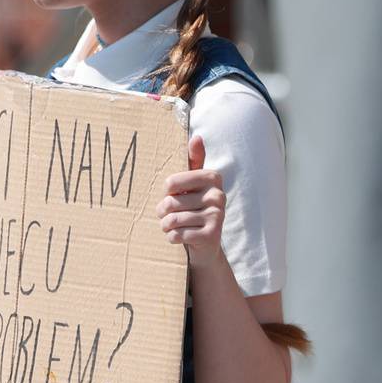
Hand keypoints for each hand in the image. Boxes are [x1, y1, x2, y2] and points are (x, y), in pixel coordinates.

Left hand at [159, 134, 224, 262]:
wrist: (205, 245)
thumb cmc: (193, 209)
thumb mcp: (193, 185)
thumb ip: (194, 161)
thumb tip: (197, 137)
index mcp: (212, 177)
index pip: (170, 182)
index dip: (165, 193)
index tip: (175, 197)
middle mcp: (218, 195)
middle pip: (169, 203)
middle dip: (163, 213)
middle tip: (169, 216)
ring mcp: (217, 216)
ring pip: (171, 220)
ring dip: (166, 226)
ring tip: (172, 227)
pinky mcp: (212, 235)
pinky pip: (177, 235)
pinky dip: (172, 238)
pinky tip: (181, 237)